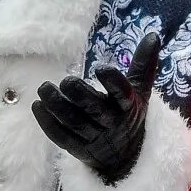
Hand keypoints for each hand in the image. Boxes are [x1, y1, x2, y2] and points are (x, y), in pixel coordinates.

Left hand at [33, 35, 160, 182]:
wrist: (125, 155)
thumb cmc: (128, 113)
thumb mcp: (140, 90)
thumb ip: (144, 63)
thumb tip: (153, 35)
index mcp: (128, 107)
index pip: (122, 94)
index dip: (113, 82)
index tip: (100, 68)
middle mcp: (112, 123)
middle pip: (96, 111)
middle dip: (80, 96)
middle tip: (65, 80)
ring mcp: (94, 138)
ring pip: (75, 123)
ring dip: (57, 107)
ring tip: (43, 89)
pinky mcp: (77, 148)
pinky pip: (61, 137)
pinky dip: (48, 123)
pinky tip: (37, 106)